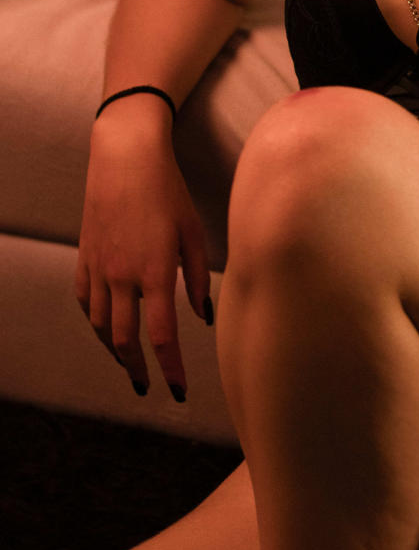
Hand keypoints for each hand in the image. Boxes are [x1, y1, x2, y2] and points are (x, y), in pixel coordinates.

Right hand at [75, 107, 210, 398]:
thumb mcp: (194, 234)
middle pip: (124, 340)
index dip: (170, 369)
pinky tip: (106, 327)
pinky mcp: (84, 257)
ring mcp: (98, 267)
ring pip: (99, 325)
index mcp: (154, 273)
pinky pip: (84, 301)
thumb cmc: (168, 192)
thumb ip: (199, 279)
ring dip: (114, 350)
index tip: (177, 391)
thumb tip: (203, 317)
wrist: (125, 158)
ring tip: (128, 363)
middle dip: (136, 369)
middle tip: (147, 386)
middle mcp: (121, 276)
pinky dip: (94, 321)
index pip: (161, 337)